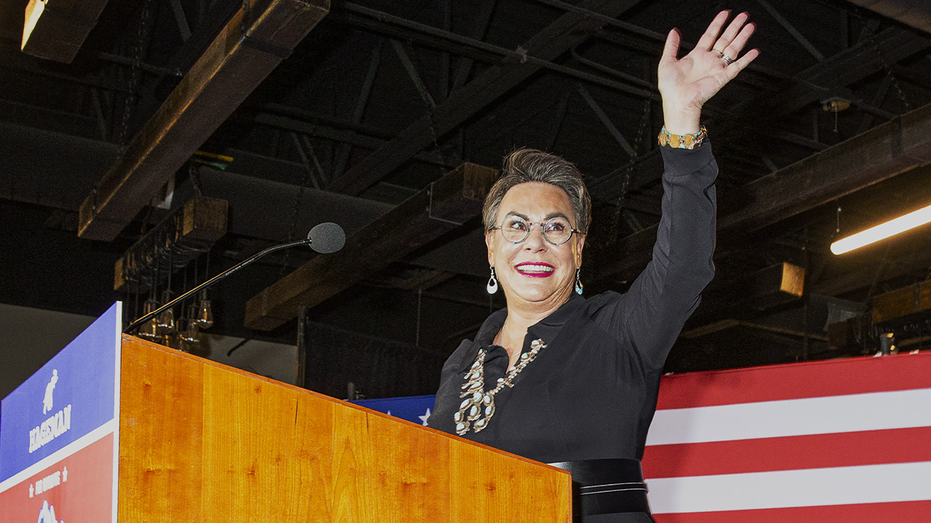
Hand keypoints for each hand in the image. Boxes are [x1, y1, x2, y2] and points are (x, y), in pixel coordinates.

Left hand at [658, 11, 758, 133]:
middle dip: (734, 26)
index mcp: (697, 56)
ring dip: (742, 37)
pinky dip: (746, 59)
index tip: (725, 13)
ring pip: (733, 49)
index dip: (718, 23)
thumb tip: (674, 31)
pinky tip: (754, 51)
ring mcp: (717, 68)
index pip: (710, 35)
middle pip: (725, 39)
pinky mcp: (722, 77)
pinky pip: (737, 66)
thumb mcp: (667, 61)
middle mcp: (709, 61)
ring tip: (750, 26)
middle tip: (744, 15)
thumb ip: (671, 45)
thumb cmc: (671, 87)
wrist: (677, 101)